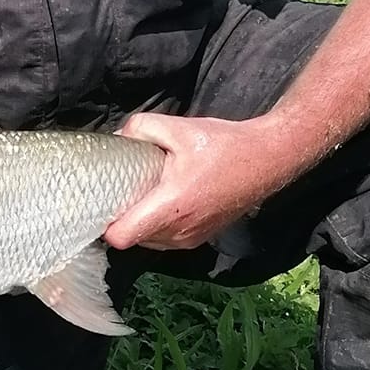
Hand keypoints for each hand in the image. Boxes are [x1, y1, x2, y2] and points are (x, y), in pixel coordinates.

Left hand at [105, 113, 280, 253]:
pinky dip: (158, 224)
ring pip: (148, 241)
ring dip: (141, 221)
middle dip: (123, 217)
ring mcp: (191, 238)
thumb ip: (141, 128)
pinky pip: (165, 239)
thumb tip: (118, 137)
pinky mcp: (199, 238)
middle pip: (132, 238)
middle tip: (123, 189)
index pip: (122, 237)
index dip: (105, 223)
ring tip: (146, 193)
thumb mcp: (179, 128)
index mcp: (172, 206)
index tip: (103, 201)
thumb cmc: (225, 145)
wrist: (266, 160)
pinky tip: (164, 199)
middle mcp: (180, 230)